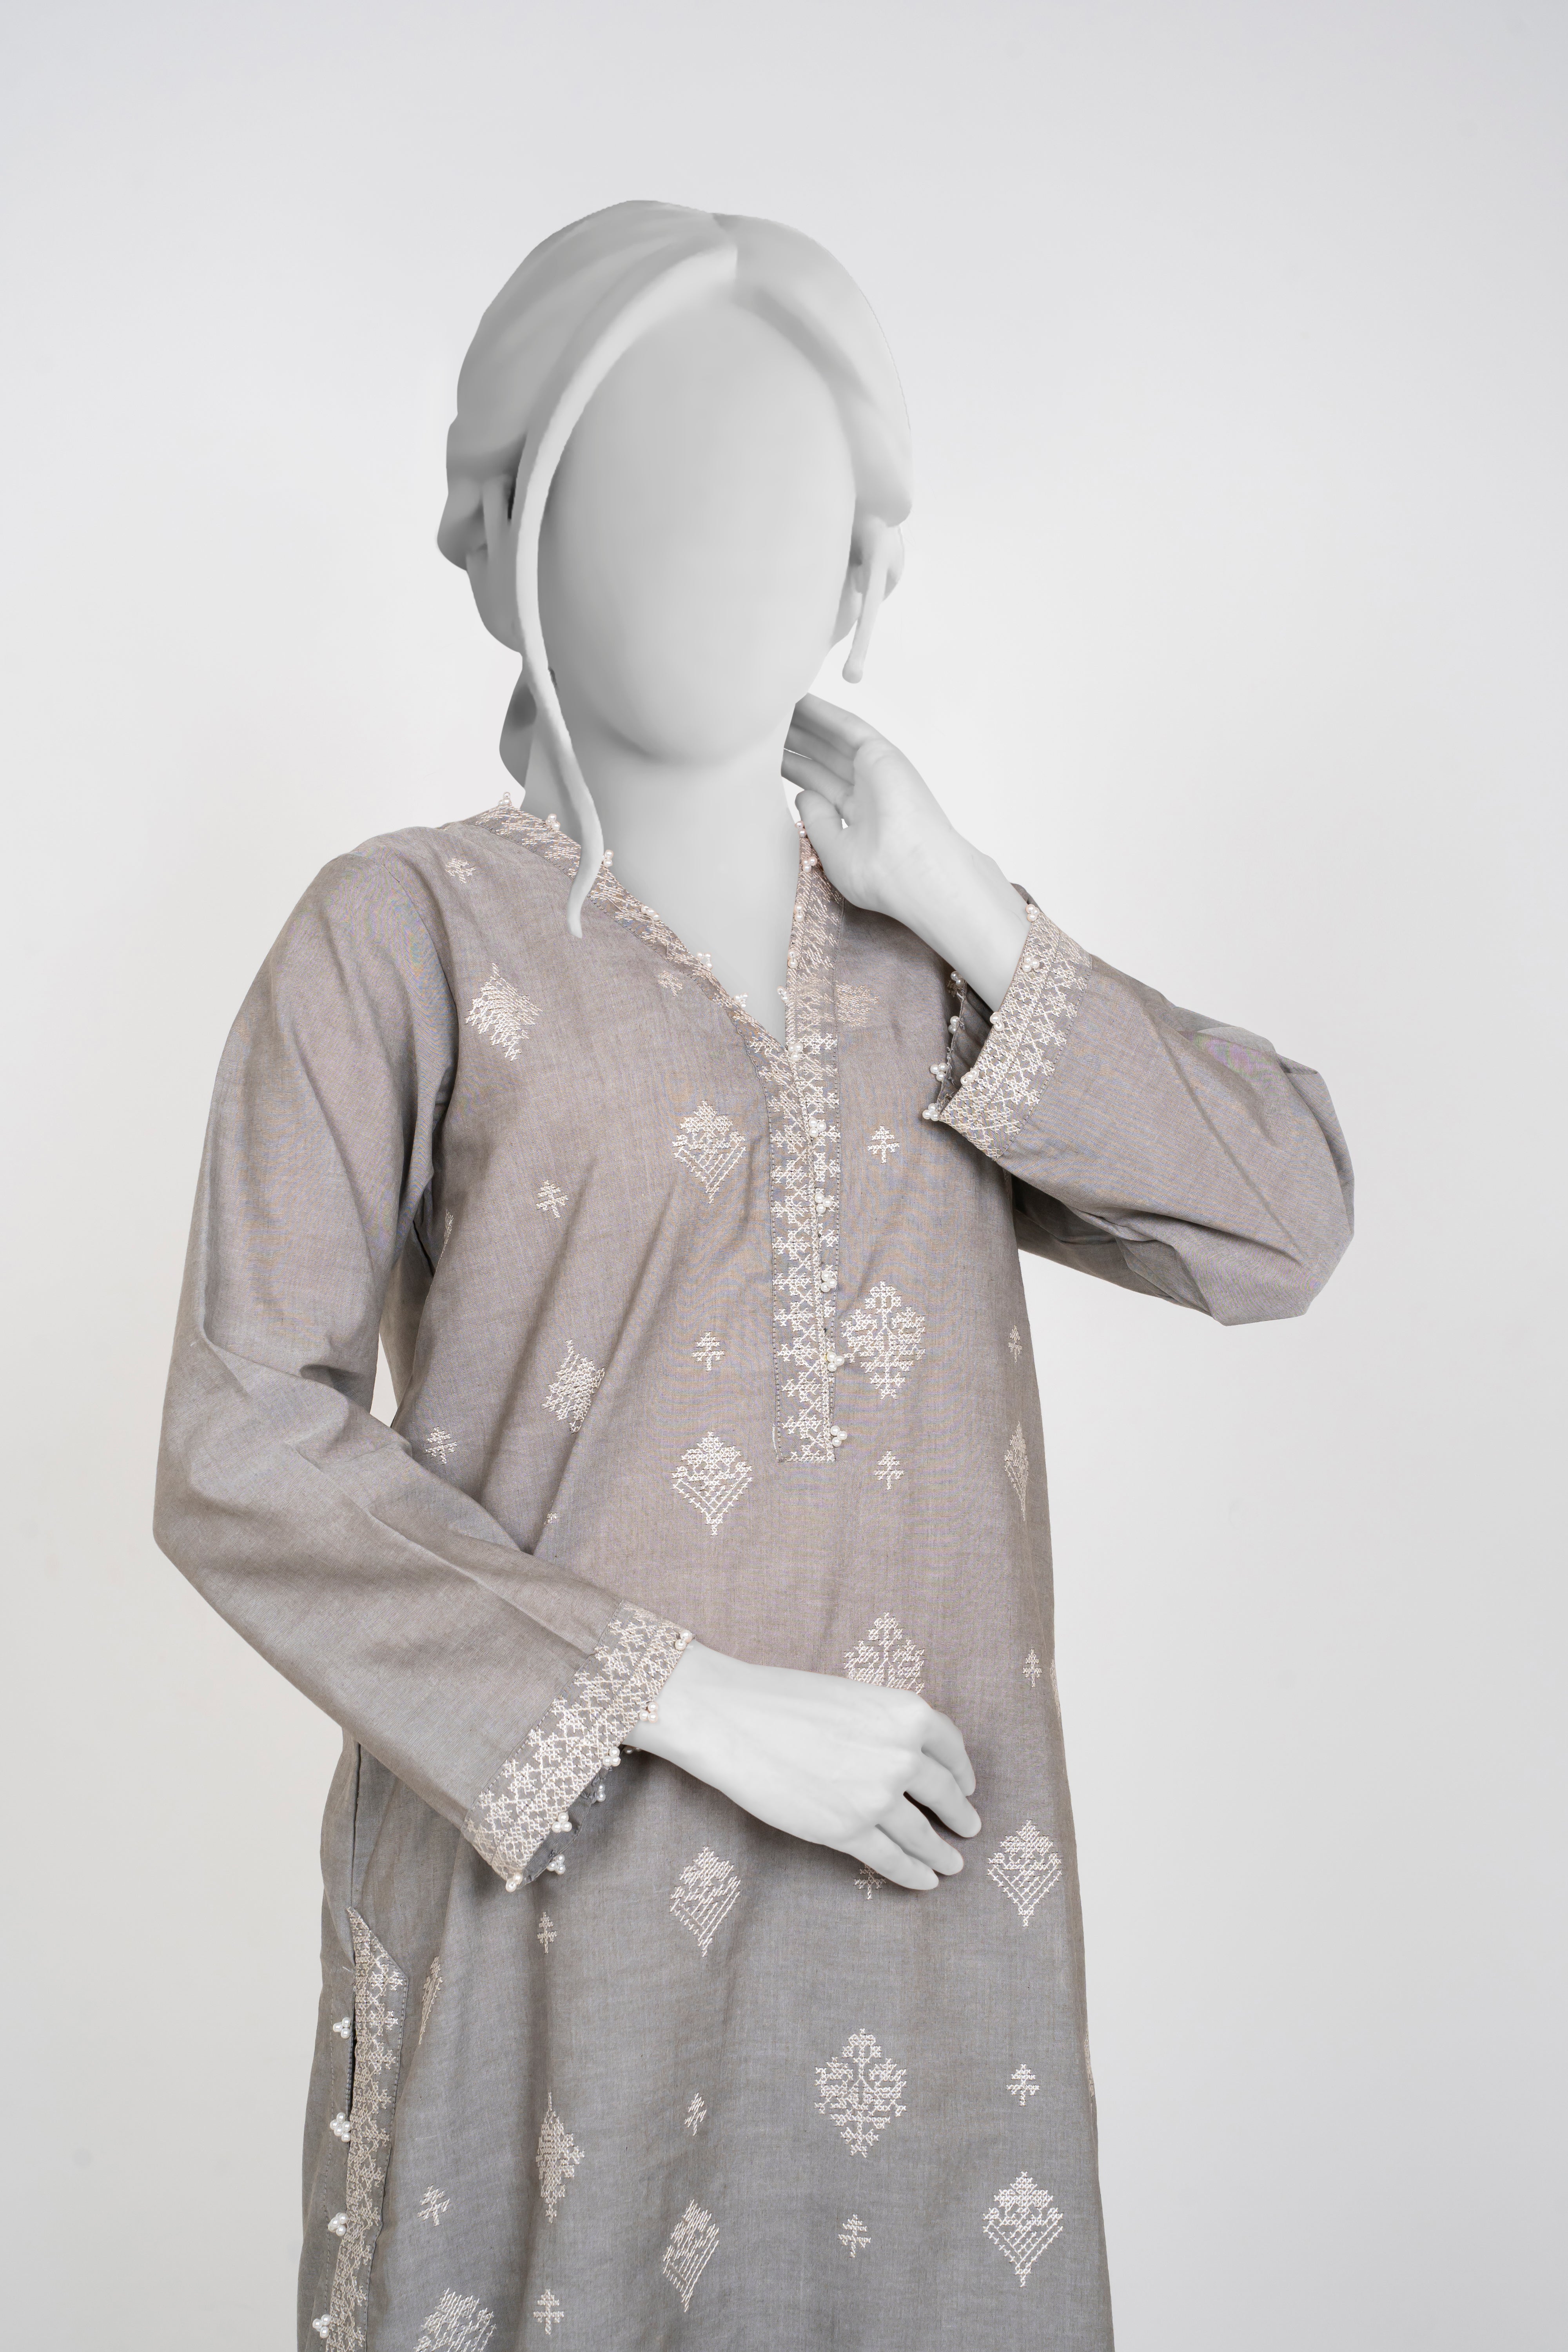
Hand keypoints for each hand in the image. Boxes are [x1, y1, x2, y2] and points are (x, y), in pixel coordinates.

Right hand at [625, 1639, 980, 1889]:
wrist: (734, 1719)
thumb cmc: (784, 1700)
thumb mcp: (852, 1698)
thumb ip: (886, 1726)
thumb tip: (906, 1756)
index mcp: (907, 1714)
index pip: (951, 1748)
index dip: (963, 1771)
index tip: (967, 1786)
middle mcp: (902, 1756)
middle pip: (945, 1793)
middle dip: (960, 1815)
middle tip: (970, 1828)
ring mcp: (877, 1798)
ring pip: (922, 1834)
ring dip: (942, 1852)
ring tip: (952, 1864)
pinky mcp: (847, 1831)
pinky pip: (891, 1859)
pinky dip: (913, 1873)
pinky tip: (925, 1880)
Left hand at [781, 695, 1029, 1011]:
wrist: (923, 878)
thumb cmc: (886, 879)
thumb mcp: (835, 853)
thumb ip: (817, 822)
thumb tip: (802, 795)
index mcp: (856, 816)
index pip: (816, 782)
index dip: (791, 765)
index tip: (759, 754)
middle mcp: (865, 790)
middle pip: (821, 756)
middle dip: (793, 738)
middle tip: (758, 721)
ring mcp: (875, 771)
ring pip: (832, 739)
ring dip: (804, 721)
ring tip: (772, 703)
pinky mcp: (884, 756)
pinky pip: (848, 727)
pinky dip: (824, 712)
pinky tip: (799, 700)